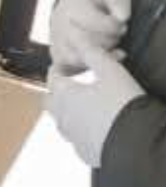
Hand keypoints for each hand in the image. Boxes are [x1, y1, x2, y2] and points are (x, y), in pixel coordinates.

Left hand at [46, 45, 144, 166]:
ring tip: (83, 105)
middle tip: (71, 84)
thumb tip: (75, 33)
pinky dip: (80, 130)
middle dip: (56, 91)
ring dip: (67, 111)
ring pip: (61, 121)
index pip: (52, 77)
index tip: (66, 65)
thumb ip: (91, 51)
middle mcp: (62, 117)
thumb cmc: (123, 104)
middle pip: (50, 101)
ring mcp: (71, 137)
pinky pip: (76, 139)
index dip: (59, 68)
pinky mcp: (84, 152)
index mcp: (64, 95)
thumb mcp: (110, 71)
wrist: (136, 143)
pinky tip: (93, 127)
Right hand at [50, 0, 130, 74]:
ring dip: (102, 54)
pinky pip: (74, 70)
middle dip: (110, 40)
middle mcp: (57, 27)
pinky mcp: (58, 60)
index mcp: (69, 7)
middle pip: (88, 43)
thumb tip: (122, 17)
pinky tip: (103, 58)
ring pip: (80, 60)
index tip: (121, 21)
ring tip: (109, 44)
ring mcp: (55, 45)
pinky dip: (92, 66)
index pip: (95, 24)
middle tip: (118, 33)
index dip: (116, 25)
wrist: (78, 6)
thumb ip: (118, 1)